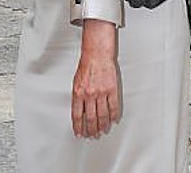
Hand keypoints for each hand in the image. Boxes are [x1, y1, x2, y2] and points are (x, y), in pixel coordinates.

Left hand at [71, 20, 119, 139]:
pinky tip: (113, 120)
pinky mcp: (112, 90)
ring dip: (102, 125)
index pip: (77, 115)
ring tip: (102, 131)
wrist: (97, 54)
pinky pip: (113, 106)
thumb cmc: (86, 66)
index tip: (80, 134)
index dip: (78, 127)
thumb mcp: (76, 82)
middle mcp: (89, 94)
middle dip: (91, 129)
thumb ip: (77, 97)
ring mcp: (101, 93)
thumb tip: (79, 112)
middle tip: (93, 135)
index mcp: (78, 93)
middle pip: (90, 118)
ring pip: (102, 115)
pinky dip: (113, 115)